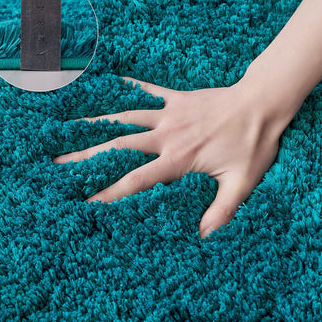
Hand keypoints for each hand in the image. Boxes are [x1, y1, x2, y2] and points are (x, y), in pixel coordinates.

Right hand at [54, 76, 281, 238]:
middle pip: (119, 147)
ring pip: (125, 118)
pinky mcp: (177, 99)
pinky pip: (147, 92)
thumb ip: (222, 210)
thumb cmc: (254, 142)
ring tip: (71, 127)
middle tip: (59, 163)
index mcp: (179, 158)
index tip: (85, 202)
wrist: (262, 103)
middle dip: (86, 157)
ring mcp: (170, 114)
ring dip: (97, 123)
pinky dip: (129, 88)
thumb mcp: (242, 182)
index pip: (136, 179)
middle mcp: (167, 135)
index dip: (110, 193)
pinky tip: (111, 84)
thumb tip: (205, 237)